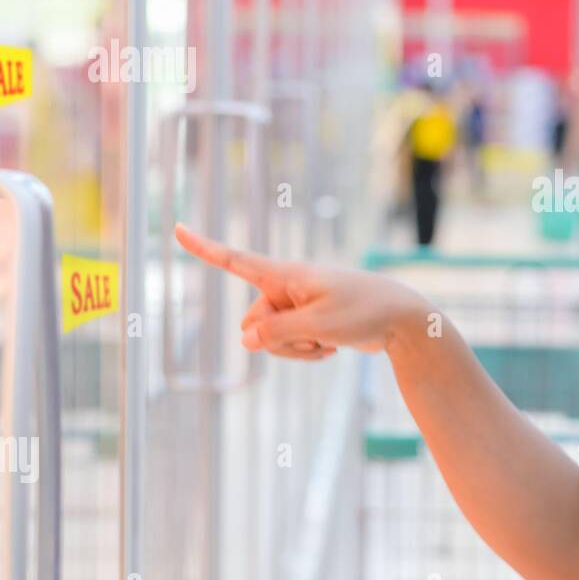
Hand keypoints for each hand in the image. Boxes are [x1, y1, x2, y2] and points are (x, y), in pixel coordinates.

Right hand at [174, 223, 426, 358]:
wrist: (402, 320)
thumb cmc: (364, 313)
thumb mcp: (318, 327)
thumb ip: (277, 333)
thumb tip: (245, 340)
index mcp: (287, 276)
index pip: (236, 260)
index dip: (204, 246)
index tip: (176, 227)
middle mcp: (288, 287)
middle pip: (253, 324)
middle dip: (277, 341)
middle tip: (316, 337)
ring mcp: (298, 305)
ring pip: (271, 341)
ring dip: (297, 350)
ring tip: (329, 341)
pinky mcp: (309, 321)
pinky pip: (292, 346)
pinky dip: (310, 352)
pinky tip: (334, 347)